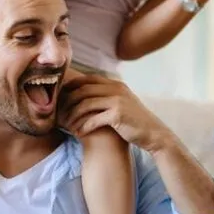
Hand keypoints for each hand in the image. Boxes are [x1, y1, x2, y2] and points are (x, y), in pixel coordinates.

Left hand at [59, 74, 174, 152]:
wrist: (154, 134)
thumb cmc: (135, 121)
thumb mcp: (123, 102)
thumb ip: (108, 96)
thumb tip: (86, 95)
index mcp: (116, 84)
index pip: (88, 79)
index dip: (73, 85)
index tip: (62, 96)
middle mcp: (116, 89)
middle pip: (84, 90)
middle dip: (69, 101)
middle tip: (59, 112)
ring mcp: (117, 101)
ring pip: (86, 104)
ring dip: (74, 115)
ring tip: (67, 124)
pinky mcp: (117, 115)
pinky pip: (93, 119)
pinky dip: (83, 126)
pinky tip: (78, 133)